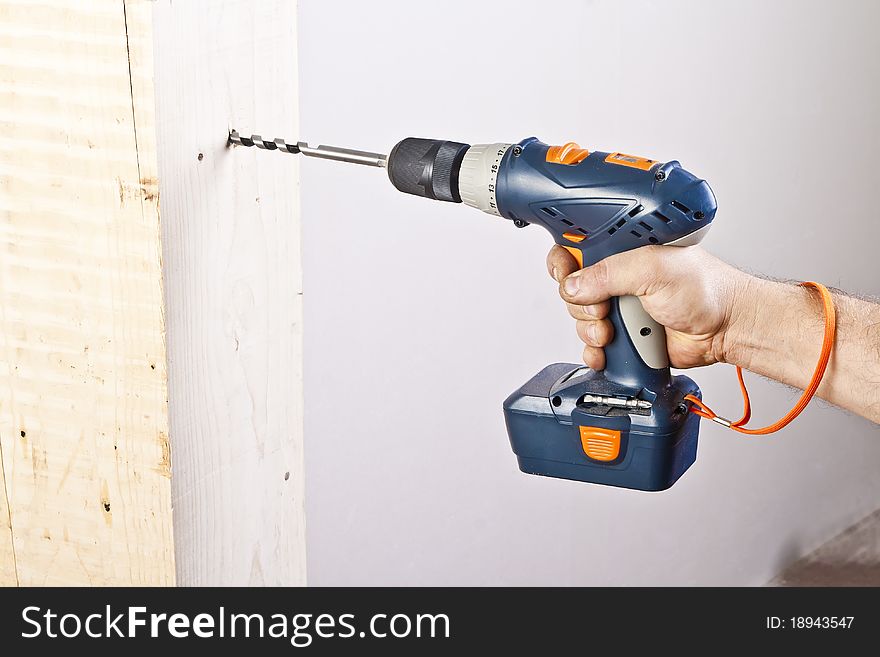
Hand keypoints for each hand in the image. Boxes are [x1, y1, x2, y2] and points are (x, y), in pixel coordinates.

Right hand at [547, 244, 750, 369]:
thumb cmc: (706, 289)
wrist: (726, 329)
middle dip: (580, 304)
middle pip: (572, 290)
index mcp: (622, 250)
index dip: (565, 262)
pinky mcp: (624, 336)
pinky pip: (593, 347)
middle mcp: (618, 278)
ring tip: (614, 332)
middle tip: (603, 307)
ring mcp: (620, 308)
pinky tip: (606, 352)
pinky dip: (594, 352)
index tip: (567, 273)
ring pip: (580, 321)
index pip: (576, 249)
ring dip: (590, 330)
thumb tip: (573, 286)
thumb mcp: (652, 270)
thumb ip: (608, 274)